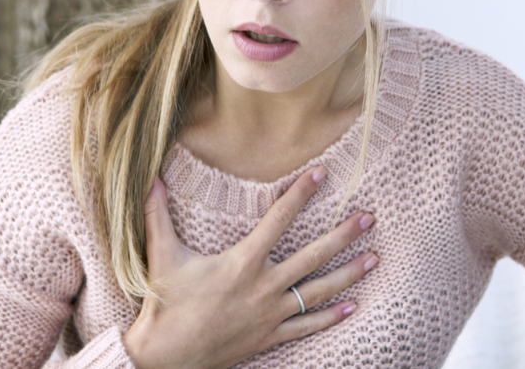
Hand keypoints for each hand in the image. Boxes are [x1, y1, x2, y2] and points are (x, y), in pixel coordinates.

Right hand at [122, 166, 377, 368]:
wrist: (166, 357)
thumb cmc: (165, 304)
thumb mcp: (162, 256)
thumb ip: (157, 215)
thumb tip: (150, 180)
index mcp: (242, 263)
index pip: (278, 220)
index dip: (300, 194)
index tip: (321, 174)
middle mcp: (263, 287)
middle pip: (313, 257)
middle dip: (344, 236)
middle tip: (369, 219)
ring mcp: (270, 314)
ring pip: (318, 291)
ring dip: (349, 274)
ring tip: (374, 259)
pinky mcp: (269, 336)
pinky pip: (307, 326)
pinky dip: (330, 317)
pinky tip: (352, 306)